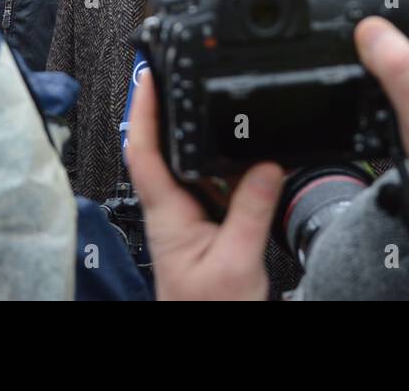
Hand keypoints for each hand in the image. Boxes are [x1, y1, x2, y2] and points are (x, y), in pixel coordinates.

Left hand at [126, 75, 282, 300]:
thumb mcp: (237, 260)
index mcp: (167, 215)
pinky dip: (229, 164)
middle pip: (163, 149)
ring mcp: (188, 219)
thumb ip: (251, 210)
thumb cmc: (211, 313)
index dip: (141, 109)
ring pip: (191, 165)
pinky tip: (247, 153)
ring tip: (219, 101)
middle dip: (168, 108)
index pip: (142, 151)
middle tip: (179, 71)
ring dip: (200, 134)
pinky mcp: (208, 228)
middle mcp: (172, 212)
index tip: (148, 74)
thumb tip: (267, 163)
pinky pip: (216, 185)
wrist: (210, 337)